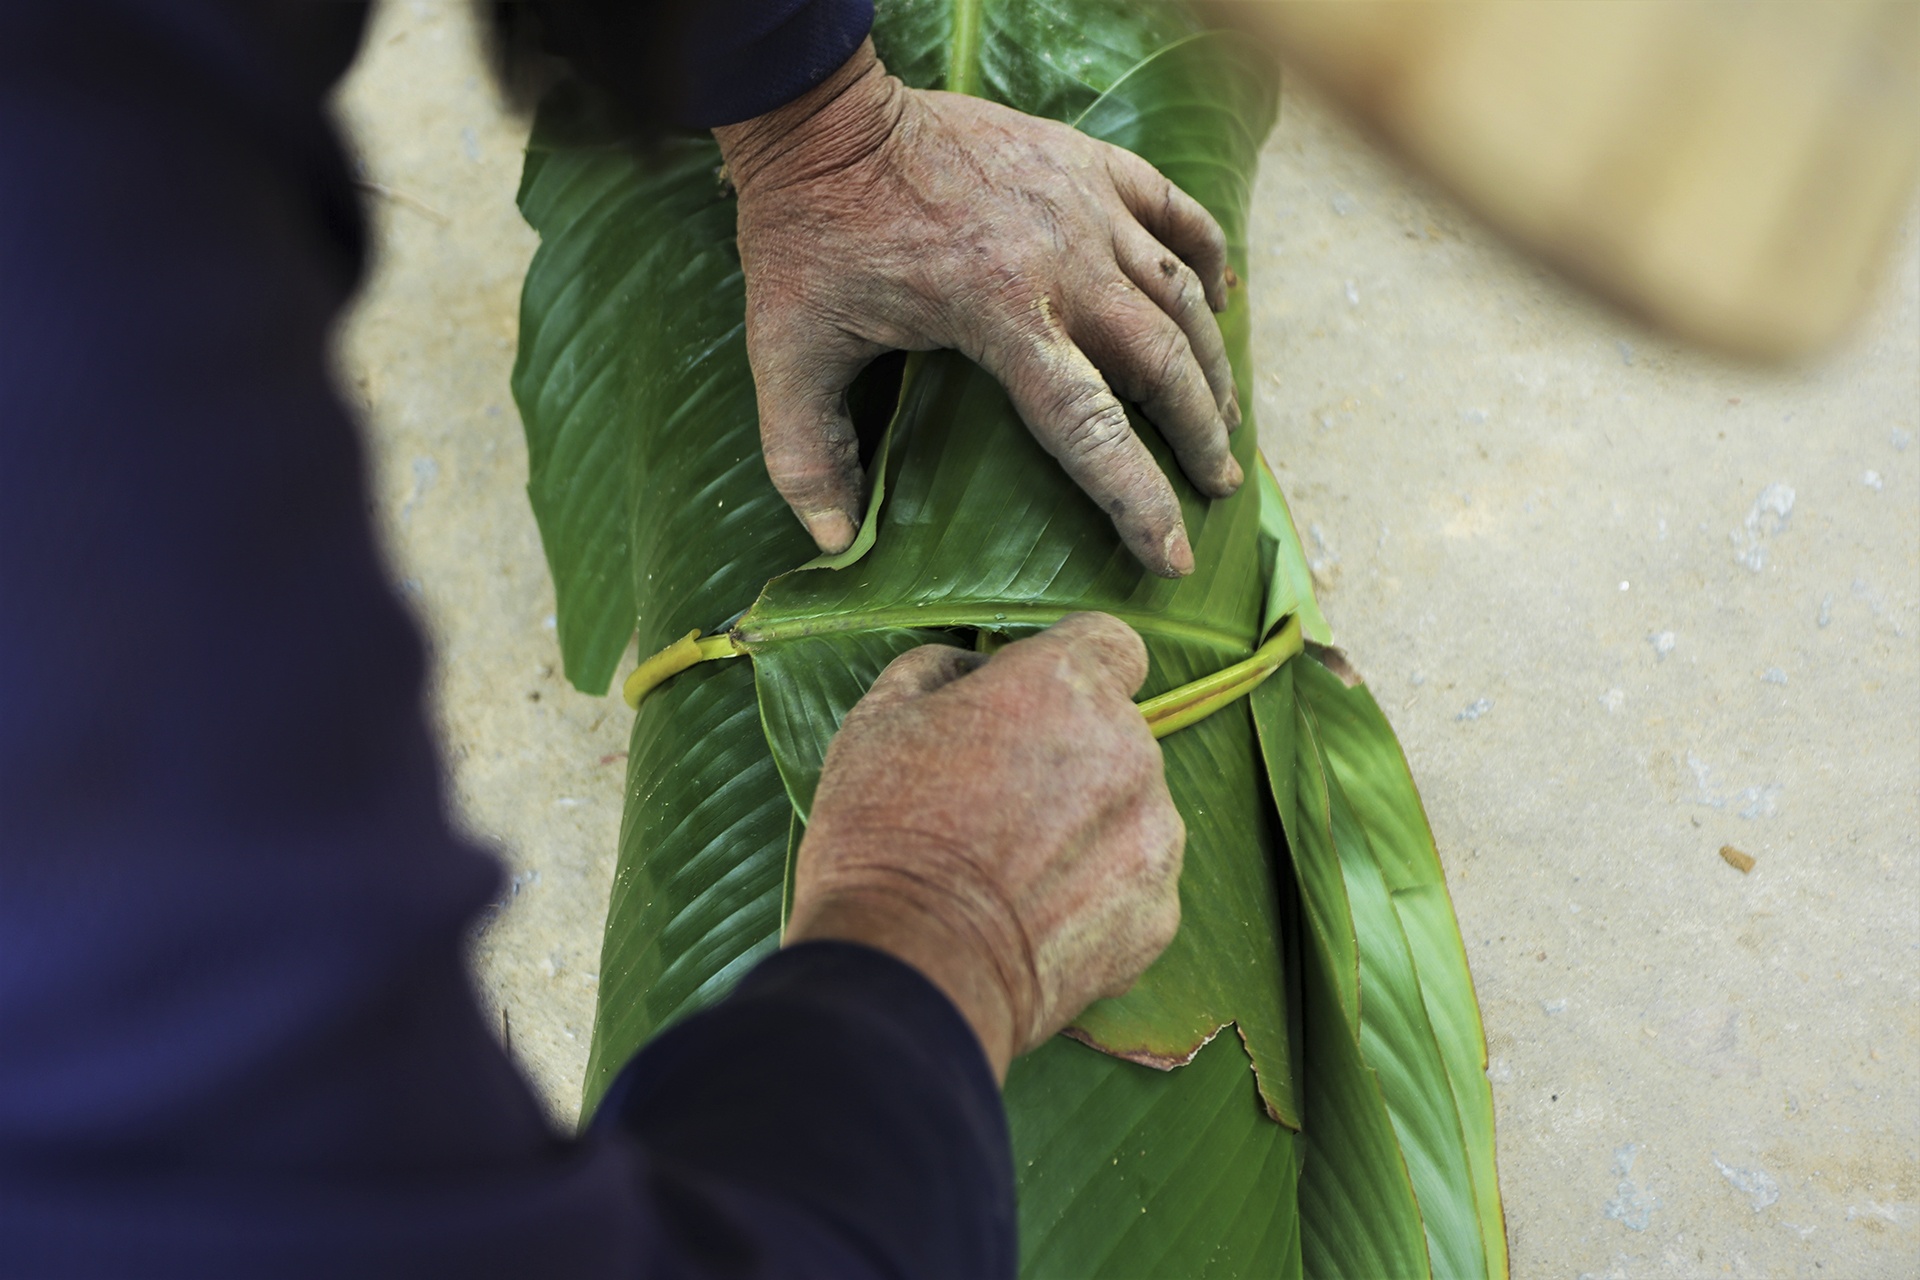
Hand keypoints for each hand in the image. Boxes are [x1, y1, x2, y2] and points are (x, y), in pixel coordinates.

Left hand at [714, 41, 1242, 577]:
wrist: (824, 118)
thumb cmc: (808, 237)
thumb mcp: (787, 353)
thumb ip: (806, 456)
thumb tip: (835, 545)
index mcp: (998, 314)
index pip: (1091, 428)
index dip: (1139, 499)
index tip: (1174, 555)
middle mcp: (1061, 261)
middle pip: (1164, 364)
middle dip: (1201, 436)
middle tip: (1217, 486)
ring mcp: (1084, 204)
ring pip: (1183, 294)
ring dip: (1213, 362)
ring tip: (1226, 417)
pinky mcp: (1087, 161)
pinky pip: (1175, 210)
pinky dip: (1208, 256)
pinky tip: (1222, 297)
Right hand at [783, 613, 1184, 1081]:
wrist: (910, 974)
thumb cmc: (880, 837)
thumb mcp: (876, 720)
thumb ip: (938, 670)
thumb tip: (969, 670)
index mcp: (1065, 683)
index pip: (1111, 642)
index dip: (1069, 667)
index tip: (1030, 705)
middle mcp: (1131, 748)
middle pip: (1116, 732)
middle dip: (1068, 755)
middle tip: (995, 803)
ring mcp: (1156, 837)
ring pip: (1131, 810)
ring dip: (1087, 827)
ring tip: (1011, 874)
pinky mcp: (1160, 916)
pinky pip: (1134, 886)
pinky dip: (1097, 898)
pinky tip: (1033, 921)